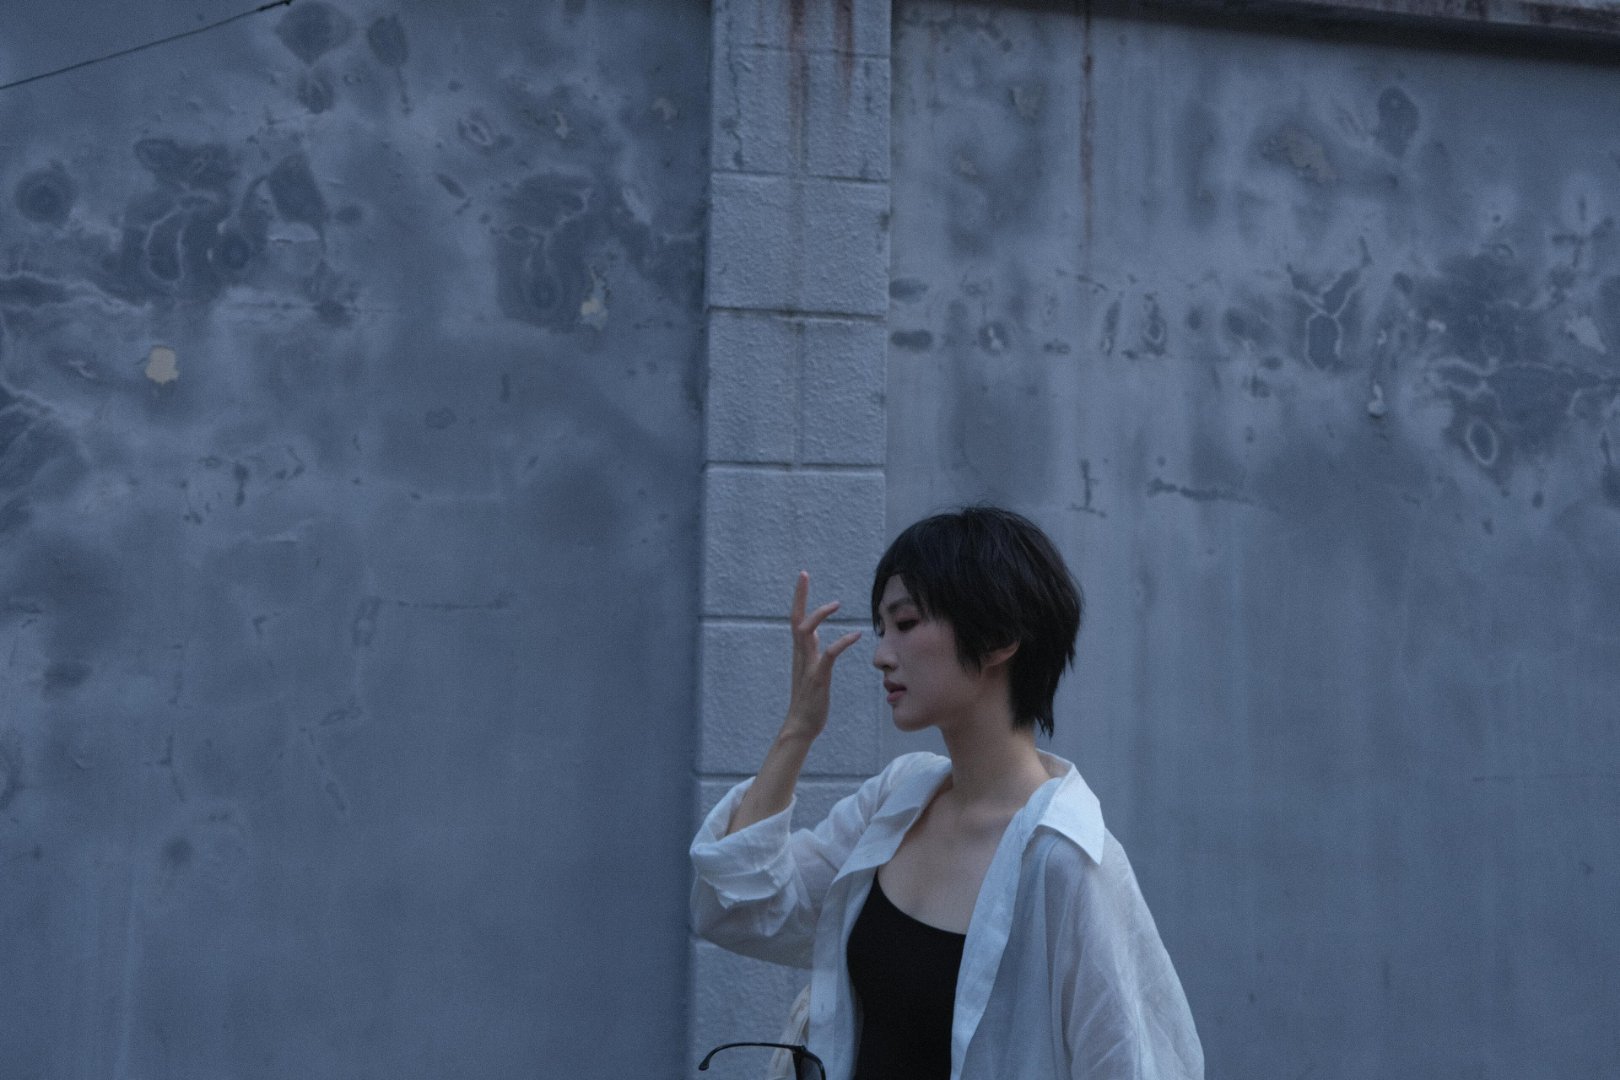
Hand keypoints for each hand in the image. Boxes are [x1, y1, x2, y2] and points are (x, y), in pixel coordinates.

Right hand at [781, 571, 862, 741]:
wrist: (801, 725)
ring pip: (806, 633)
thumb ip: (810, 649)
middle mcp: (800, 655)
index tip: (803, 578)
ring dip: (819, 615)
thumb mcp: (809, 668)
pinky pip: (828, 655)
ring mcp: (807, 666)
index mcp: (799, 652)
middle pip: (795, 619)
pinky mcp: (817, 678)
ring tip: (836, 604)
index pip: (796, 618)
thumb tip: (813, 633)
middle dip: (799, 596)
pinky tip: (855, 635)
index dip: (799, 597)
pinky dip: (841, 642)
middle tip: (804, 574)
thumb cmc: (809, 698)